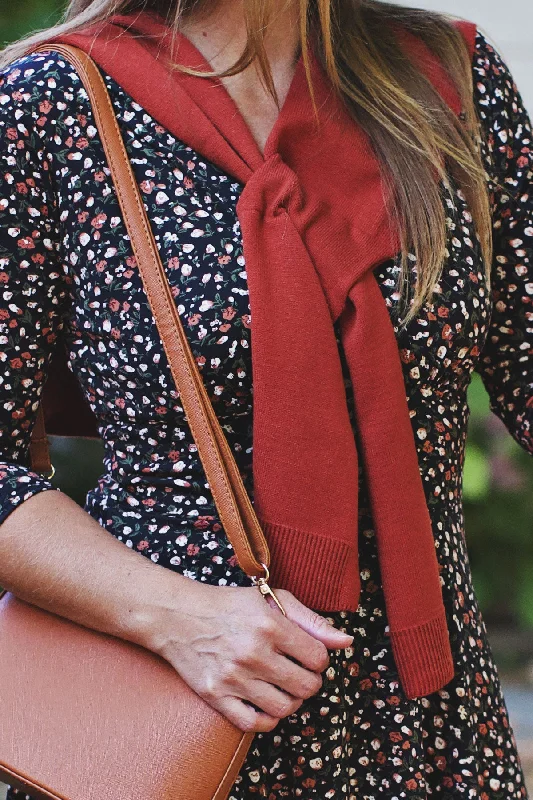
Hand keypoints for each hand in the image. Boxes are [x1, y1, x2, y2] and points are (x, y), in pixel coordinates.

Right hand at [147, 581, 352, 732]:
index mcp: (270, 625)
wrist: (180, 616)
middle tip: (298, 672)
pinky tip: (265, 702)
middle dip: (309, 681)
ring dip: (291, 701)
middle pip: (306, 687)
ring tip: (283, 687)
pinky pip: (254, 724)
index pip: (319, 658)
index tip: (307, 655)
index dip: (319, 659)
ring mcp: (233, 677)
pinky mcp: (216, 696)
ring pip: (285, 708)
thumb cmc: (230, 605)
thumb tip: (347, 642)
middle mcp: (253, 652)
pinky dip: (267, 719)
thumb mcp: (272, 600)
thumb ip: (311, 621)